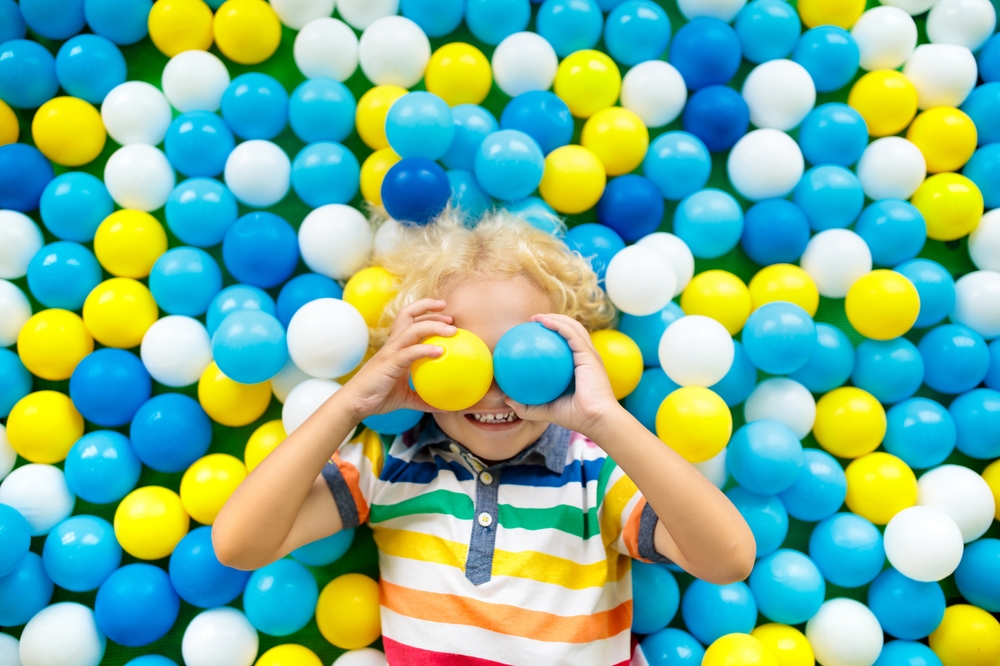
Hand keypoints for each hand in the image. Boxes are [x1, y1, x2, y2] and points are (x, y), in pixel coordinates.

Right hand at [339, 298, 455, 420]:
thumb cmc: (379, 397)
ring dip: (433, 325)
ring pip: (412, 328)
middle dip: (428, 307)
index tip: (447, 318)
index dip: (427, 314)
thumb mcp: (407, 397)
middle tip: (450, 316)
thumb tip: (445, 407)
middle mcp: (393, 344)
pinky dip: (425, 349)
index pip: (411, 321)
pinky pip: (410, 352)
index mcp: (397, 347)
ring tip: (452, 330)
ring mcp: (390, 352)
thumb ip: (424, 398)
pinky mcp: (389, 363)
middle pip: (408, 313)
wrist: (355, 404)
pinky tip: (441, 352)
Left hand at [503, 314, 623, 438]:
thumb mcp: (545, 411)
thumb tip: (506, 400)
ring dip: (555, 318)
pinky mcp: (589, 355)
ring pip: (574, 327)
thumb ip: (527, 406)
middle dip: (554, 320)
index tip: (533, 333)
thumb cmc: (574, 417)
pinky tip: (544, 321)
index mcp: (580, 366)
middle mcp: (586, 357)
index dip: (553, 334)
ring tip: (537, 317)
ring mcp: (590, 354)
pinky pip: (572, 335)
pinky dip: (559, 325)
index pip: (568, 344)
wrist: (595, 420)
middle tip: (533, 321)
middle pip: (572, 330)